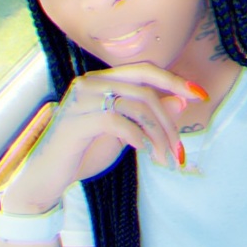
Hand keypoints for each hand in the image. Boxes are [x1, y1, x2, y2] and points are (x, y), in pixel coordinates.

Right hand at [1, 63, 206, 213]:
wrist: (47, 177)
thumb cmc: (84, 152)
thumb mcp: (124, 132)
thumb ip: (148, 115)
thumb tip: (181, 102)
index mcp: (102, 80)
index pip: (144, 70)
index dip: (173, 80)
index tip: (200, 95)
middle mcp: (90, 83)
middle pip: (145, 89)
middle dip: (168, 119)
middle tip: (180, 149)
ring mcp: (82, 99)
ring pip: (136, 106)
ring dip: (158, 135)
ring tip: (165, 159)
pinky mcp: (77, 120)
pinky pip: (119, 122)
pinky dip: (136, 137)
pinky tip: (141, 151)